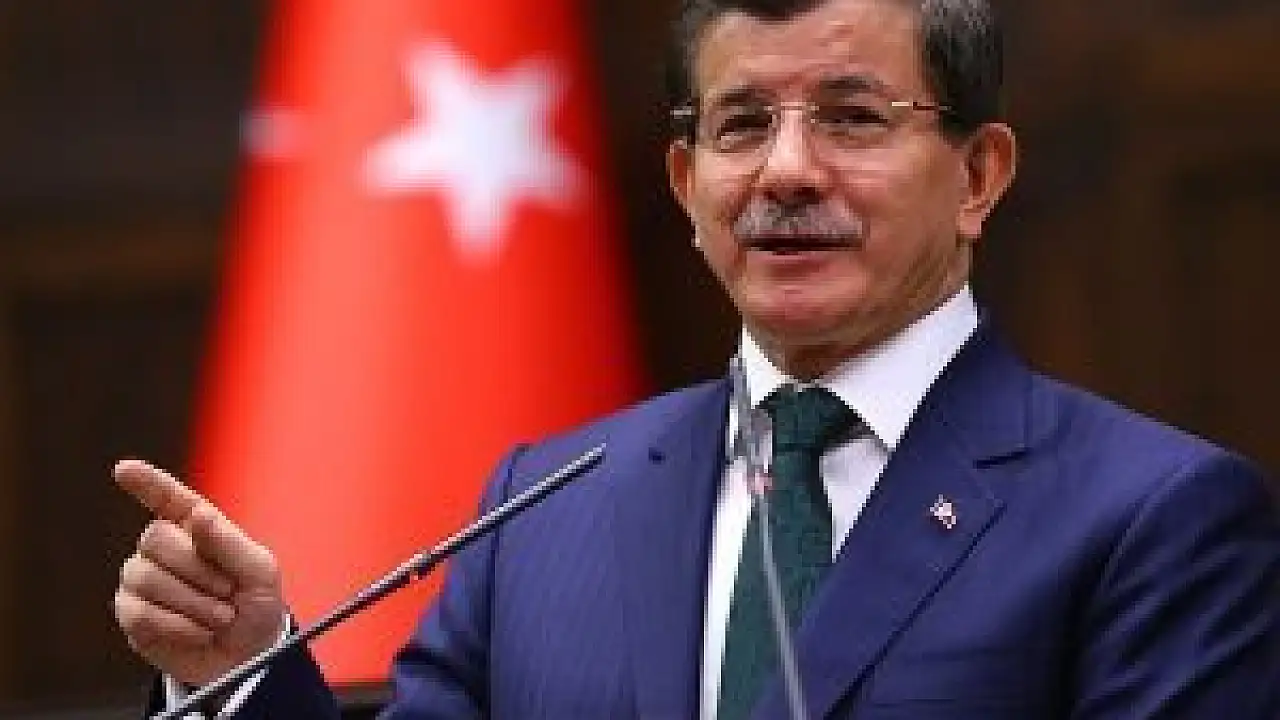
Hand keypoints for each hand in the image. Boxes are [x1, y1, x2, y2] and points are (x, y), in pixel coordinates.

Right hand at [113, 459, 286, 685]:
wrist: (247, 655)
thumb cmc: (256, 605)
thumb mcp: (260, 572)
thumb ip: (230, 543)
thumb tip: (199, 515)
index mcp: (197, 526)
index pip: (166, 496)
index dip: (145, 482)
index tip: (124, 469)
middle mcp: (164, 546)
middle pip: (156, 538)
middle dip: (198, 570)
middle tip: (228, 592)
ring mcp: (142, 577)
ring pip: (146, 577)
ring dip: (193, 603)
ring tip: (220, 617)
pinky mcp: (131, 612)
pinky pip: (139, 613)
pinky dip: (177, 626)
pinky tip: (198, 631)